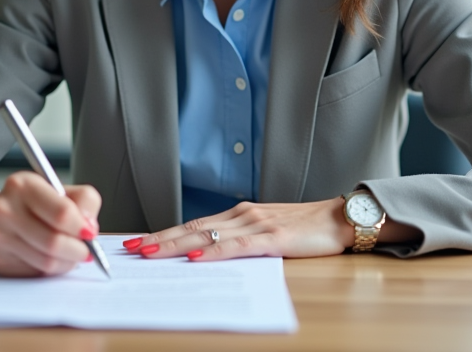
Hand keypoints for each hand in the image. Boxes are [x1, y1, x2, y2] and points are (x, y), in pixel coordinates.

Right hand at [0, 172, 101, 276]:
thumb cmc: (39, 203)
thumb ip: (85, 201)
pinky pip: (35, 273)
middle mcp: (4, 209)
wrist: (2, 215)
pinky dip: (51, 269)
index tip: (90, 233)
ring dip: (67, 262)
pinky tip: (52, 257)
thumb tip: (89, 228)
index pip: (61, 213)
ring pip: (46, 262)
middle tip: (88, 251)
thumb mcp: (64, 190)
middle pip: (53, 242)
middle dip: (78, 250)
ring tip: (72, 254)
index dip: (81, 227)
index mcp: (22, 185)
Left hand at [124, 198, 354, 260]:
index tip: (138, 242)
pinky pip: (236, 246)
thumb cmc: (307, 228)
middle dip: (159, 239)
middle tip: (130, 249)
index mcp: (240, 214)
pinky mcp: (273, 237)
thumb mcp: (268, 231)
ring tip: (149, 253)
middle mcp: (243, 214)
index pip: (194, 224)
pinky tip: (195, 257)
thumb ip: (241, 240)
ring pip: (207, 235)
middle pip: (192, 228)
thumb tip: (209, 255)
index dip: (164, 233)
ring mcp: (257, 224)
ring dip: (175, 245)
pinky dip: (213, 251)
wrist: (341, 218)